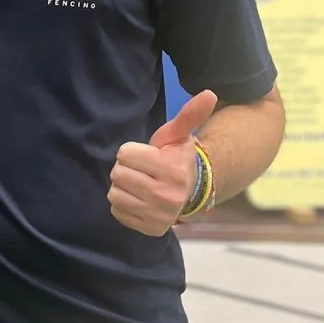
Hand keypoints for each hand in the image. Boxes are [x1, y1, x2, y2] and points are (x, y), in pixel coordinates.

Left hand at [108, 91, 217, 235]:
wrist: (190, 191)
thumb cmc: (176, 159)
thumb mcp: (179, 136)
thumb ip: (189, 115)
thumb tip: (209, 93)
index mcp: (173, 170)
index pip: (124, 154)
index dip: (132, 151)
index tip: (146, 155)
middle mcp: (166, 196)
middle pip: (117, 174)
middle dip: (126, 168)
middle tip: (142, 170)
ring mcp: (158, 215)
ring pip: (114, 193)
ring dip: (122, 186)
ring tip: (139, 184)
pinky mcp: (149, 229)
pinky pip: (116, 211)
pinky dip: (123, 204)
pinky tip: (139, 199)